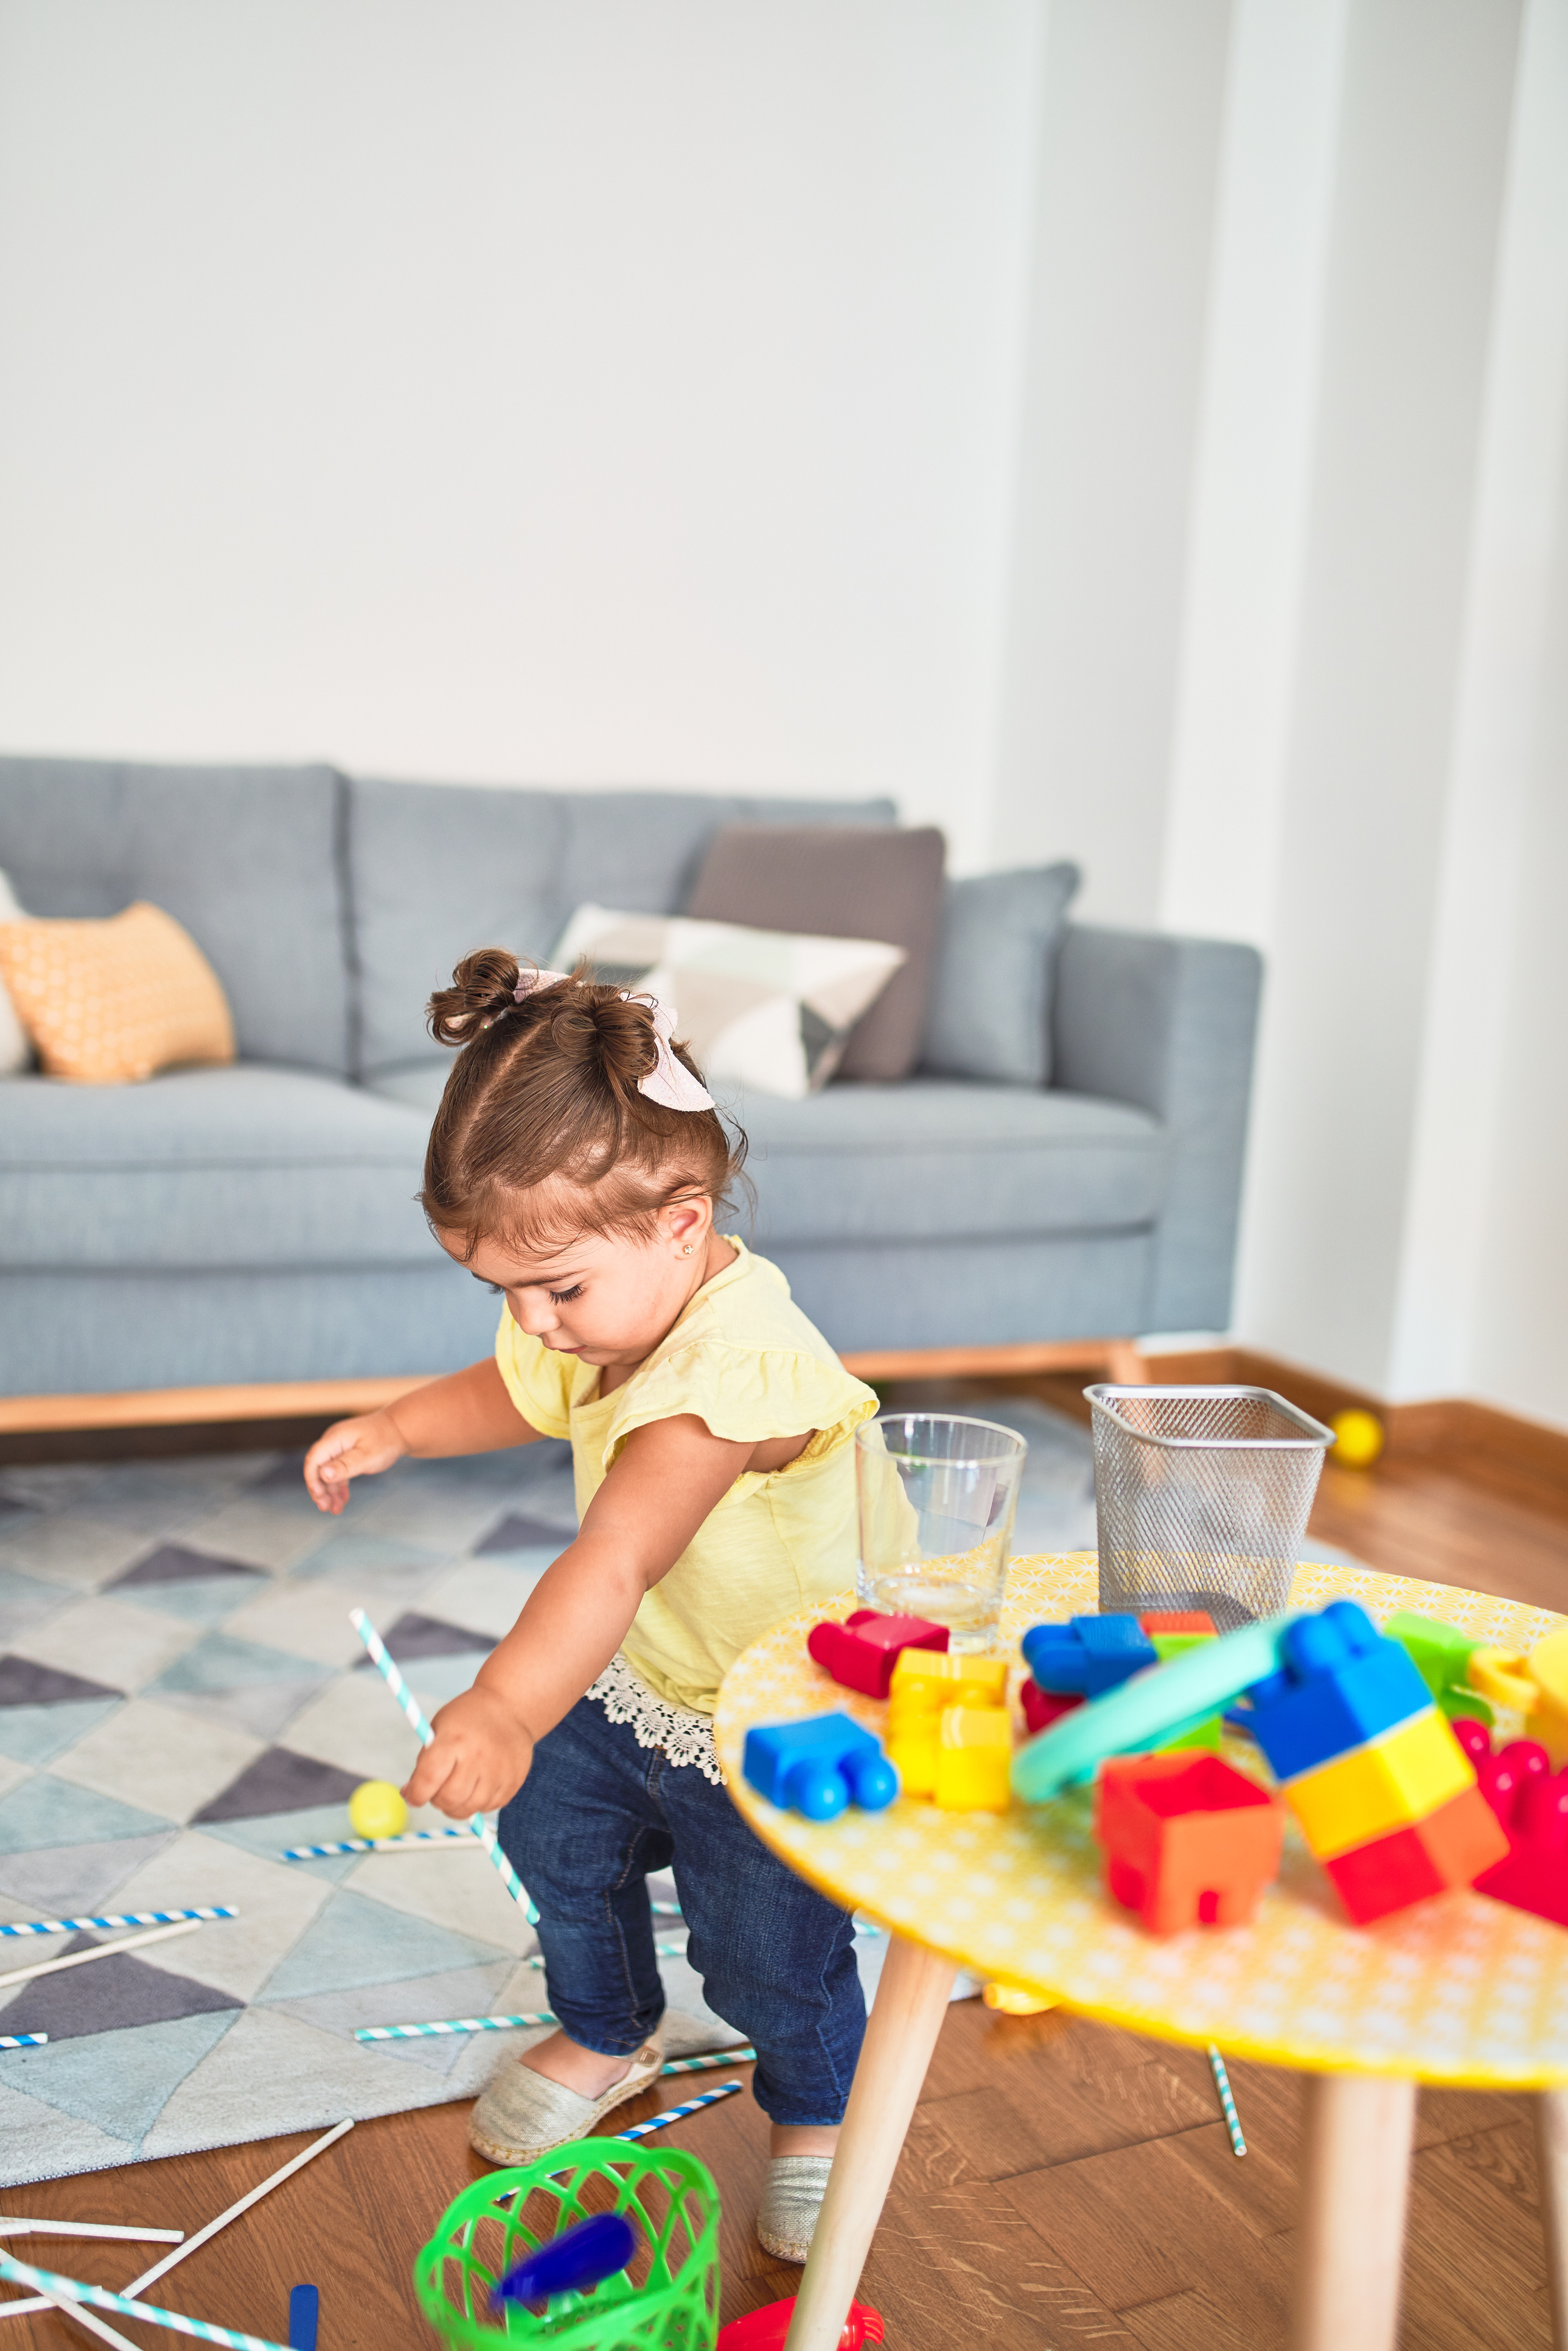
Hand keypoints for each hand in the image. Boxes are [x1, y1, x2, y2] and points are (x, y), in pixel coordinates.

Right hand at [302, 1410, 408, 1513]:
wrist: (400, 1429)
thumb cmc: (385, 1441)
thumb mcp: (367, 1457)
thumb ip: (345, 1466)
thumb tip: (323, 1475)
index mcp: (335, 1438)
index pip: (313, 1459)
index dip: (312, 1479)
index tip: (319, 1496)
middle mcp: (333, 1441)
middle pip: (317, 1467)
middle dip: (319, 1489)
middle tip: (325, 1507)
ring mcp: (339, 1447)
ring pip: (327, 1472)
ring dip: (330, 1491)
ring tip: (335, 1509)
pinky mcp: (346, 1453)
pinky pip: (337, 1471)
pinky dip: (339, 1485)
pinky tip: (343, 1499)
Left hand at [403, 1685, 534, 1817]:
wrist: (509, 1707)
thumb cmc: (468, 1718)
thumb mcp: (439, 1728)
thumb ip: (424, 1763)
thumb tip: (410, 1794)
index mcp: (453, 1740)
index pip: (428, 1780)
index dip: (416, 1795)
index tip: (414, 1796)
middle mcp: (477, 1757)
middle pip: (449, 1799)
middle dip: (437, 1801)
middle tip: (439, 1790)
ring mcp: (498, 1771)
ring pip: (469, 1809)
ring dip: (457, 1806)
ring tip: (458, 1788)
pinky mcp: (513, 1781)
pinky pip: (489, 1808)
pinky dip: (478, 1803)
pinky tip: (478, 1784)